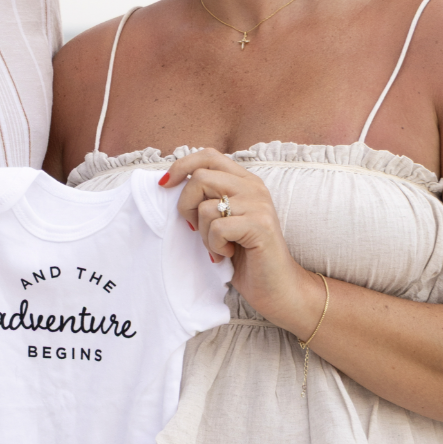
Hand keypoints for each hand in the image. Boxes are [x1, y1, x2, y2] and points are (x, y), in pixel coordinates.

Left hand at [161, 150, 324, 336]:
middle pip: (201, 178)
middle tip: (197, 230)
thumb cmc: (245, 257)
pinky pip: (217, 228)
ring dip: (204, 235)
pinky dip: (215, 247)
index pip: (209, 155)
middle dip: (186, 207)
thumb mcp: (222, 220)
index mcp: (244, 181)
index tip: (165, 185)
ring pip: (206, 207)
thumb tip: (169, 184)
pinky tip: (228, 255)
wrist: (277, 288)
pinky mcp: (260, 226)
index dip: (182, 166)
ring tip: (219, 248)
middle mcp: (254, 187)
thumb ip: (207, 199)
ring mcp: (259, 205)